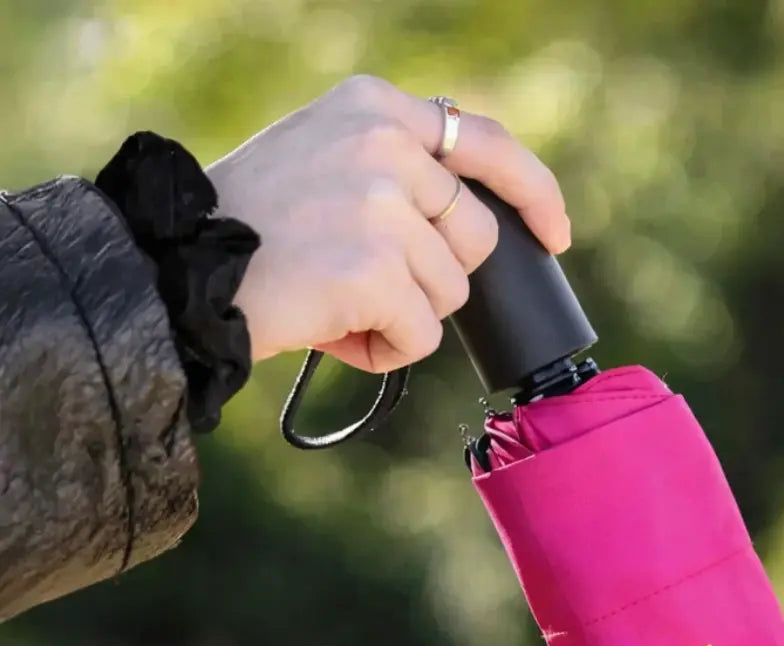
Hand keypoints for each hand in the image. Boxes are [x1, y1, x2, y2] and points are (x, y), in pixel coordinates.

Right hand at [205, 75, 570, 369]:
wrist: (179, 266)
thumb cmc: (251, 227)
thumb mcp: (324, 158)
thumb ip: (397, 169)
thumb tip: (477, 226)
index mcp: (375, 108)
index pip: (486, 142)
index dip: (534, 194)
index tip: (556, 234)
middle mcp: (385, 145)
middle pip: (474, 240)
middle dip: (435, 277)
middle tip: (363, 281)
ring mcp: (383, 205)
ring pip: (450, 295)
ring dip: (402, 316)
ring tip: (334, 303)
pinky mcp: (376, 269)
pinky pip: (423, 337)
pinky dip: (384, 351)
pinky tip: (332, 331)